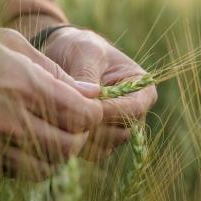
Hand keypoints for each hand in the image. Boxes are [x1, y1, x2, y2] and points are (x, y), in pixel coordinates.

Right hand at [0, 19, 102, 179]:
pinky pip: (13, 174)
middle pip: (68, 148)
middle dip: (77, 137)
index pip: (82, 117)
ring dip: (54, 155)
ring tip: (44, 133)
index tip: (86, 105)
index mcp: (22, 84)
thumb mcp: (4, 41)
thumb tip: (88, 91)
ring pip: (43, 169)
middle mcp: (8, 119)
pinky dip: (26, 164)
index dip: (93, 114)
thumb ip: (51, 70)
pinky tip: (18, 142)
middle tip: (68, 121)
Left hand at [44, 27, 156, 160]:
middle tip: (65, 116)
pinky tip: (59, 129)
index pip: (133, 109)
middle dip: (93, 127)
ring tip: (59, 120)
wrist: (64, 56)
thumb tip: (87, 101)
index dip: (109, 112)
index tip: (84, 107)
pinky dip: (77, 145)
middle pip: (120, 133)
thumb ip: (87, 76)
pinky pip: (93, 152)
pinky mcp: (101, 140)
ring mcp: (118, 129)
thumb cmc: (80, 47)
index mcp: (142, 88)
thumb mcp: (85, 53)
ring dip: (83, 138)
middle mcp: (134, 113)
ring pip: (106, 146)